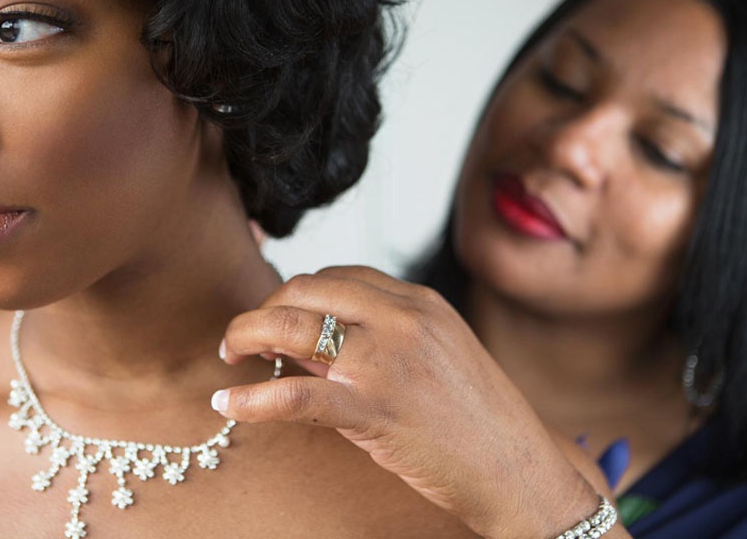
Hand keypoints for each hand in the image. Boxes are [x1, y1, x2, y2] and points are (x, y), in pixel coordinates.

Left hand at [214, 266, 611, 537]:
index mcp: (420, 302)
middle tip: (243, 335)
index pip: (337, 276)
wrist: (519, 471)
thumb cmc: (479, 421)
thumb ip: (379, 339)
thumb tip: (308, 339)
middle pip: (307, 291)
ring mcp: (387, 362)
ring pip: (293, 328)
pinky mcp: (374, 409)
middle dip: (263, 308)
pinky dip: (252, 399)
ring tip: (228, 355)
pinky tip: (227, 404)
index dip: (296, 292)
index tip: (276, 314)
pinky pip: (295, 394)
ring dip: (246, 336)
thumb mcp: (438, 357)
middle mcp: (402, 320)